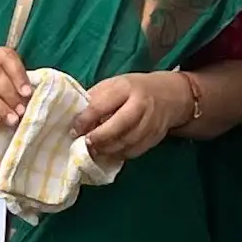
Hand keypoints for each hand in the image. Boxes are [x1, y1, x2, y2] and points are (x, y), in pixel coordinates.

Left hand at [72, 72, 191, 167]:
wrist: (168, 95)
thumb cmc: (131, 90)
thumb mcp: (112, 86)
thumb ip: (94, 101)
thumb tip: (74, 120)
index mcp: (125, 87)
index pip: (101, 105)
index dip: (84, 120)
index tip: (74, 130)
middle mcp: (140, 104)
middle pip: (118, 125)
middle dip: (99, 137)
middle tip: (85, 143)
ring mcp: (150, 121)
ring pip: (127, 141)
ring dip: (107, 149)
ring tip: (94, 150)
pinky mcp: (155, 136)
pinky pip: (135, 151)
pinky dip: (119, 154)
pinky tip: (109, 153)